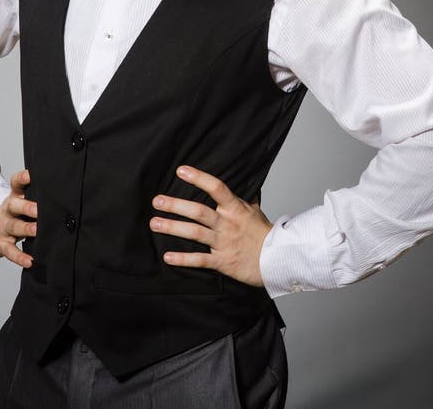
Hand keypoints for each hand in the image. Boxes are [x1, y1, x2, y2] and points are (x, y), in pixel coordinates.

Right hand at [0, 168, 36, 267]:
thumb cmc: (15, 216)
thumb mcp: (22, 204)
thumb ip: (39, 199)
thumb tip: (67, 197)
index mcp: (14, 197)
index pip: (15, 183)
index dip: (22, 178)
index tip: (31, 174)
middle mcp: (7, 210)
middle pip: (14, 205)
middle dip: (26, 207)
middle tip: (39, 210)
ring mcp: (2, 226)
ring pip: (13, 226)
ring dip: (25, 229)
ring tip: (37, 231)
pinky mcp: (0, 244)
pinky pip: (10, 251)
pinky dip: (19, 257)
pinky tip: (29, 260)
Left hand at [149, 165, 272, 286]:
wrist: (277, 260)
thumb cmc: (265, 234)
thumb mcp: (256, 211)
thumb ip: (245, 198)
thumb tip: (245, 182)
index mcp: (235, 209)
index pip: (216, 188)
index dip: (199, 178)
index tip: (181, 170)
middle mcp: (227, 224)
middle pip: (199, 212)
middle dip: (176, 206)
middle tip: (157, 201)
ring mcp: (224, 243)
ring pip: (195, 233)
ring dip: (173, 228)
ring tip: (155, 224)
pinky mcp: (223, 262)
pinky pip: (200, 260)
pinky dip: (183, 259)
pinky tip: (168, 257)